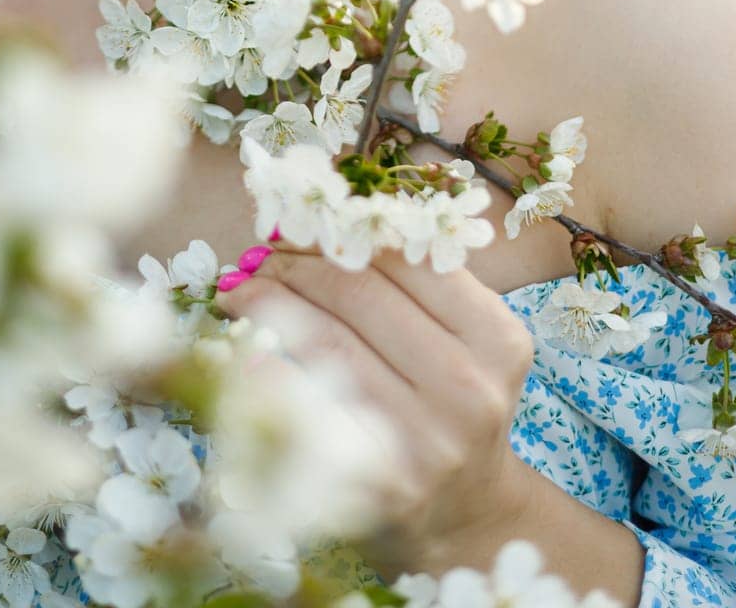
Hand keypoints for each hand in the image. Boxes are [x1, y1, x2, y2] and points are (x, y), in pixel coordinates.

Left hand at [215, 245, 535, 572]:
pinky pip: (302, 405)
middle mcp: (468, 389)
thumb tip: (322, 219)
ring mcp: (425, 441)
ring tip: (238, 291)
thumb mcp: (462, 341)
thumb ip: (414, 281)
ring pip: (326, 343)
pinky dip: (262, 368)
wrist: (466, 517)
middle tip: (258, 257)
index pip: (405, 258)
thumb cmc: (451, 408)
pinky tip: (239, 351)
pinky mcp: (377, 483)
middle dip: (296, 265)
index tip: (301, 226)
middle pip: (360, 294)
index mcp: (496, 338)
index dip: (342, 233)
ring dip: (269, 305)